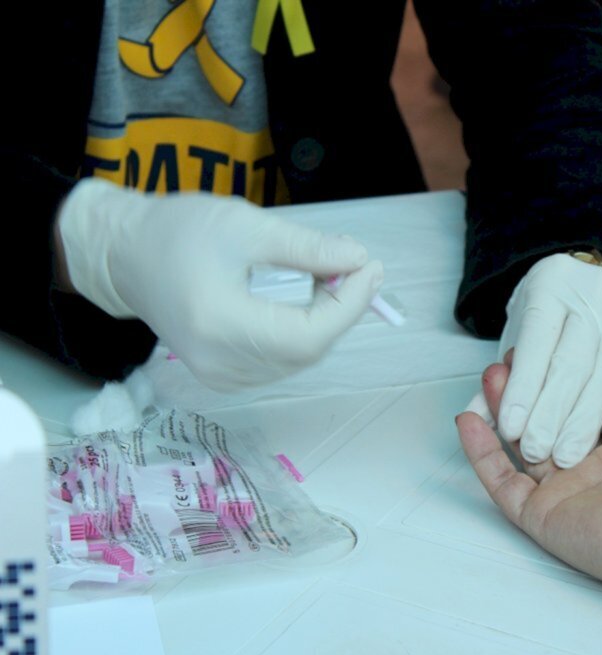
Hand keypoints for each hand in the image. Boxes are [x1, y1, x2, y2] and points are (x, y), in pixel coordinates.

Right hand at [57, 179, 381, 389]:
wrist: (126, 256)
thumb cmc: (180, 232)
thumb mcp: (247, 226)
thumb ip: (306, 247)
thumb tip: (359, 259)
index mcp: (221, 325)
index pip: (308, 334)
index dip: (348, 305)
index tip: (370, 268)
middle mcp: (220, 363)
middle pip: (307, 349)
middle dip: (339, 308)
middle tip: (350, 265)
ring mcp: (221, 376)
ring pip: (298, 358)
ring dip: (321, 319)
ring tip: (318, 275)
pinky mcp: (223, 376)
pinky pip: (280, 360)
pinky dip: (300, 331)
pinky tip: (294, 299)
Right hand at [457, 337, 601, 602]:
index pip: (584, 406)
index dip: (563, 379)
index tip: (548, 349)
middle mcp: (592, 471)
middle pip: (547, 422)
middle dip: (528, 389)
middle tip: (512, 357)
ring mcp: (564, 493)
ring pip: (520, 446)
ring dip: (502, 411)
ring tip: (490, 376)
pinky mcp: (542, 516)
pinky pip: (502, 483)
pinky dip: (481, 454)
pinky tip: (467, 421)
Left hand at [491, 253, 601, 467]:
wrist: (586, 288)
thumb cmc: (548, 314)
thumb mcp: (517, 331)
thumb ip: (501, 376)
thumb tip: (478, 417)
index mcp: (552, 285)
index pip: (536, 340)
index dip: (523, 388)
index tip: (511, 428)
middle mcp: (592, 296)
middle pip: (572, 361)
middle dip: (552, 412)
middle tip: (535, 450)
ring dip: (584, 422)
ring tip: (565, 455)